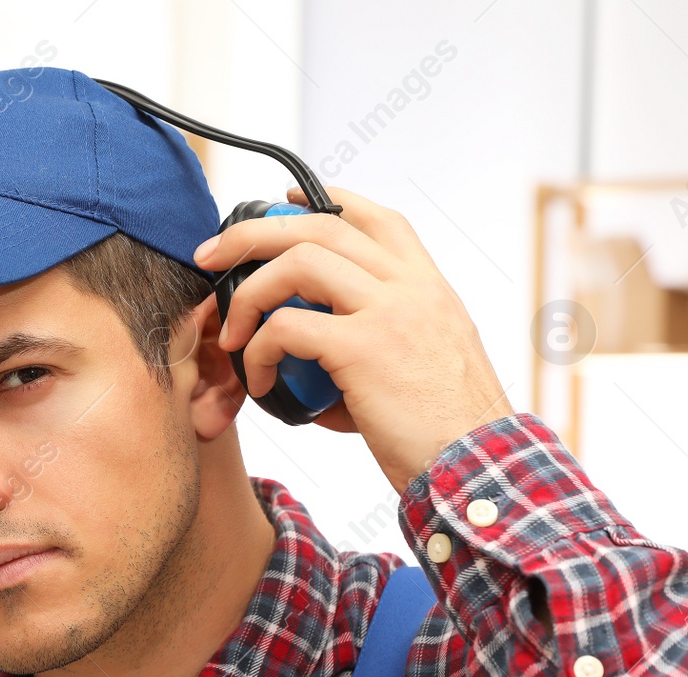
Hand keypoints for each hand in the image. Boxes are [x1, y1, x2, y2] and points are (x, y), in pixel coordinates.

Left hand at [191, 184, 514, 495]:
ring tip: (230, 334)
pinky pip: (286, 327)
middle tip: (211, 256)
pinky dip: (257, 351)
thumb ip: (376, 347)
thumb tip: (316, 371)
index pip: (378, 218)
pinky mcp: (365, 348)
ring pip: (299, 262)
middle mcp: (412, 287)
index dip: (326, 201)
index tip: (282, 202)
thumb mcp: (426, 366)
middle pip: (322, 226)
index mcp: (429, 287)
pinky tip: (256, 381)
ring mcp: (390, 312)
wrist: (477, 465)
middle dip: (254, 233)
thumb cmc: (445, 430)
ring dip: (249, 294)